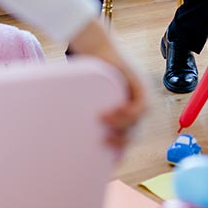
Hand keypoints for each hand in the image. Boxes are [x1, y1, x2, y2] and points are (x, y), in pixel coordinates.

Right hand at [68, 21, 148, 152]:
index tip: (111, 161)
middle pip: (134, 131)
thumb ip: (88, 111)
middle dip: (121, 142)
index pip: (129, 134)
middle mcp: (137, 102)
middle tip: (104, 143)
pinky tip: (109, 113)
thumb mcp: (90, 97)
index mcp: (126, 107)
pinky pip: (139, 108)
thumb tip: (66, 131)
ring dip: (121, 127)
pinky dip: (125, 114)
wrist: (96, 46)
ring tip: (104, 126)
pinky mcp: (140, 85)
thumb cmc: (89, 70)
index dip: (122, 149)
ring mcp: (141, 94)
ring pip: (137, 122)